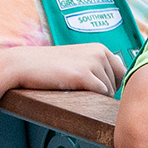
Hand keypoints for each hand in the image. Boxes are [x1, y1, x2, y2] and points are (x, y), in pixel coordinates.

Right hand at [0, 43, 127, 95]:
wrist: (26, 64)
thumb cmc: (49, 65)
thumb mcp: (77, 60)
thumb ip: (96, 67)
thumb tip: (116, 87)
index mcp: (99, 48)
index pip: (122, 72)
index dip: (113, 85)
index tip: (100, 91)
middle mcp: (100, 53)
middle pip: (116, 83)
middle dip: (105, 92)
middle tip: (84, 93)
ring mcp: (93, 63)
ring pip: (109, 91)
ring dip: (96, 97)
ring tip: (77, 91)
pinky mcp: (84, 76)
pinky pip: (100, 94)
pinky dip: (93, 99)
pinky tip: (77, 94)